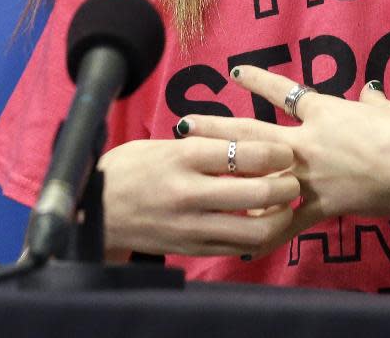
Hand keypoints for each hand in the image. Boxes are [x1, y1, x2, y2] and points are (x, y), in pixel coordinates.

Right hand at [97, 135, 298, 257]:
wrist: (95, 211)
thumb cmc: (133, 167)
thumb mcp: (167, 144)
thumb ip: (207, 143)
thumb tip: (251, 140)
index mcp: (184, 158)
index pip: (245, 154)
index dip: (276, 153)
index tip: (286, 150)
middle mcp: (190, 193)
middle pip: (257, 194)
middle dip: (286, 186)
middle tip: (294, 178)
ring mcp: (191, 226)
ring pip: (253, 230)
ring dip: (279, 217)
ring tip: (286, 204)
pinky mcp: (191, 249)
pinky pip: (237, 247)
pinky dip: (259, 236)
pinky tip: (265, 223)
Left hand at [181, 66, 389, 234]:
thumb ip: (373, 102)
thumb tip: (369, 94)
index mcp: (325, 112)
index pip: (284, 92)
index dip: (257, 81)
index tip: (234, 72)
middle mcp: (308, 142)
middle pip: (252, 134)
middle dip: (217, 128)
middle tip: (186, 121)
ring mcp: (311, 176)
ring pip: (259, 174)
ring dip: (227, 174)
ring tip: (200, 173)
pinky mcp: (321, 206)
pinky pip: (289, 221)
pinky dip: (268, 232)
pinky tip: (244, 241)